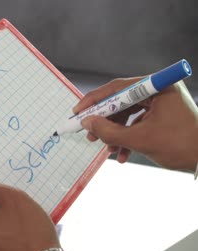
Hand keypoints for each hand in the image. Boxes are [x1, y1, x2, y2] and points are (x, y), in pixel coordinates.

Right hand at [74, 78, 197, 171]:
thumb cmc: (181, 146)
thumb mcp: (140, 139)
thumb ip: (109, 131)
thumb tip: (87, 123)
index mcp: (158, 87)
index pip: (118, 88)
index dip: (95, 100)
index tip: (78, 111)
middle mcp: (159, 90)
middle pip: (121, 102)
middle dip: (104, 121)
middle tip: (88, 132)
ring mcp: (162, 103)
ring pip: (128, 115)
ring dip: (115, 133)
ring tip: (106, 148)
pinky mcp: (163, 116)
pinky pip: (138, 123)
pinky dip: (128, 138)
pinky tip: (122, 155)